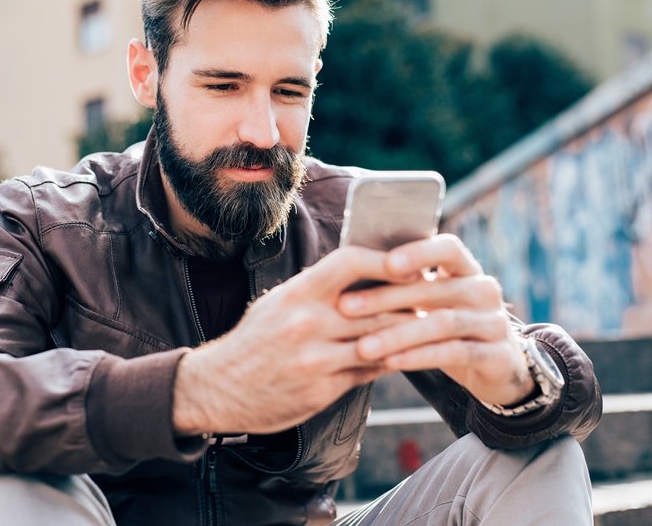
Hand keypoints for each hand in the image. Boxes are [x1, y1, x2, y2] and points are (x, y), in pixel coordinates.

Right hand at [172, 246, 418, 434]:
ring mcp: (315, 359)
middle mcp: (307, 323)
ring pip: (380, 341)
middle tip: (433, 298)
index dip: (386, 260)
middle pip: (377, 305)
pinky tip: (402, 356)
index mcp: (297, 293)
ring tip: (426, 329)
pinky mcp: (322, 390)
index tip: (410, 263)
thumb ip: (319, 288)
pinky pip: (369, 373)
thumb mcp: (279, 302)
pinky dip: (389, 362)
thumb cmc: (255, 339)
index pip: (350, 261)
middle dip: (409, 302)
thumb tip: (366, 270)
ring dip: (407, 336)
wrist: (218, 387)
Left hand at [337, 234, 534, 406]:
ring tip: (363, 346)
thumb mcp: (432, 303)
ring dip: (398, 334)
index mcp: (466, 269)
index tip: (386, 263)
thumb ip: (405, 285)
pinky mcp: (498, 356)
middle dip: (386, 297)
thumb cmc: (450, 327)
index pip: (448, 248)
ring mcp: (495, 322)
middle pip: (435, 288)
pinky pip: (455, 353)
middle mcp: (484, 290)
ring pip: (443, 323)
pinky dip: (421, 357)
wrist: (499, 368)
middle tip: (346, 306)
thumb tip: (348, 268)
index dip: (419, 253)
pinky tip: (392, 362)